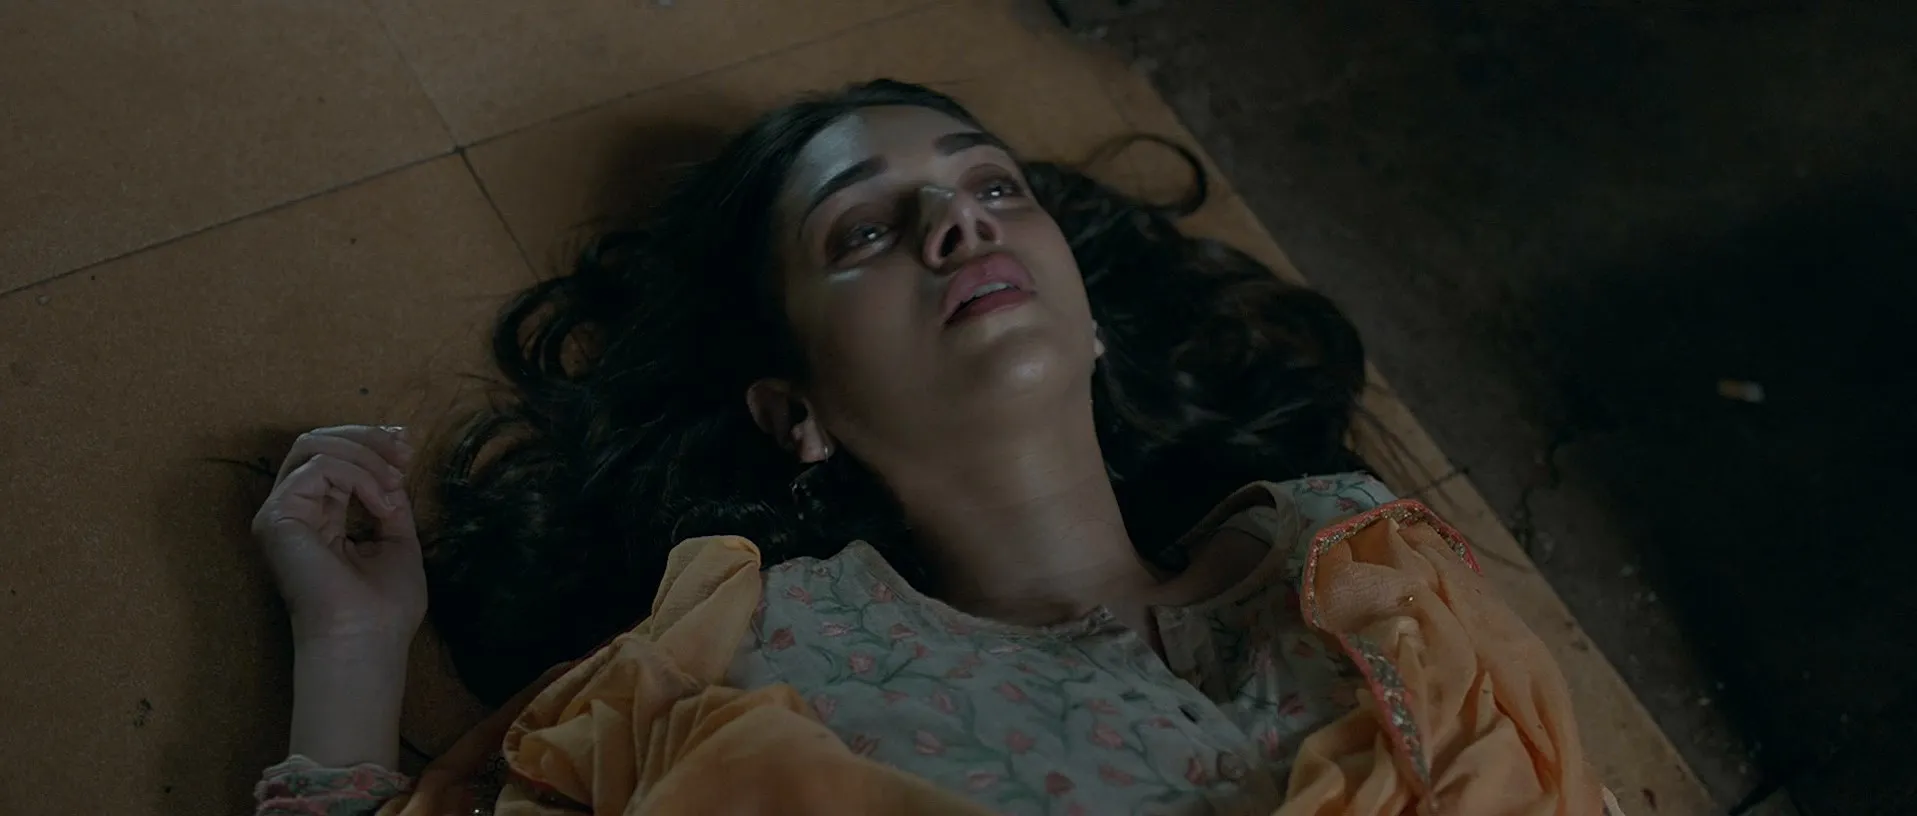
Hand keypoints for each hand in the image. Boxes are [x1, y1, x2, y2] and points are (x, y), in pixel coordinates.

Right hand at [252, 425, 425, 651]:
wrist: (367, 639)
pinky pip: (318, 468)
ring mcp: (281, 513)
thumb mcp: (397, 540)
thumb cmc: (384, 606)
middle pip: (316, 442)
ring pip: (313, 446)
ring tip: (394, 483)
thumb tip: (392, 470)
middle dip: (366, 438)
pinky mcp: (276, 517)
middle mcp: (294, 511)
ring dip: (365, 455)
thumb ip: (389, 502)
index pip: (331, 459)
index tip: (407, 445)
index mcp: (319, 517)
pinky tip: (381, 504)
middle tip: (403, 451)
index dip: (369, 442)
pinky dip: (358, 476)